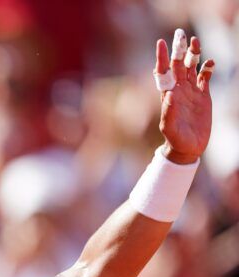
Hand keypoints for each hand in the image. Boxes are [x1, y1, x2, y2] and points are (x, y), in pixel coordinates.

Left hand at [155, 34, 213, 163]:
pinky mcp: (204, 96)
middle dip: (179, 49)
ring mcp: (191, 92)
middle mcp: (178, 90)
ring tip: (196, 41)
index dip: (162, 57)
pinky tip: (210, 62)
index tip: (161, 43)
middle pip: (178, 65)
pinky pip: (205, 77)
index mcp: (167, 95)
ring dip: (194, 54)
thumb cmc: (175, 139)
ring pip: (192, 68)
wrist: (188, 147)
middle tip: (180, 34)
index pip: (163, 72)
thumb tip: (169, 95)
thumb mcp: (169, 127)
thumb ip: (168, 111)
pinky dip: (208, 68)